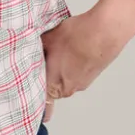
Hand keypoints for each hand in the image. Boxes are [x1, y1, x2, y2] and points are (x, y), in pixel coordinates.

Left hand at [40, 0, 134, 121]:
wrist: (105, 31)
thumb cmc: (76, 37)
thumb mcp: (47, 40)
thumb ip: (36, 51)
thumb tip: (30, 51)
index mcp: (54, 85)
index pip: (42, 103)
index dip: (35, 101)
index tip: (29, 99)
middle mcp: (69, 89)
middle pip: (52, 88)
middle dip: (46, 77)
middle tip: (41, 61)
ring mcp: (83, 83)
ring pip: (65, 80)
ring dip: (61, 69)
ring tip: (59, 50)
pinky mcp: (93, 74)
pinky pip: (77, 73)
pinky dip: (73, 64)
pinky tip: (72, 48)